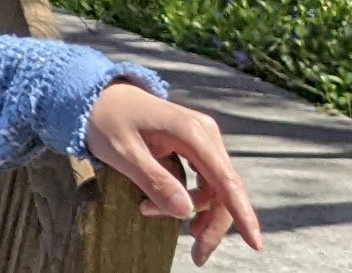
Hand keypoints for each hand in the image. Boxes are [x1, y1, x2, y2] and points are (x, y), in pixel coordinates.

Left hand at [84, 79, 264, 263]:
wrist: (96, 95)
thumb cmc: (106, 120)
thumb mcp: (123, 153)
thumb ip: (155, 181)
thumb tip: (185, 212)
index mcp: (192, 133)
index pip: (226, 181)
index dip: (242, 214)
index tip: (255, 244)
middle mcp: (205, 134)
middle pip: (224, 190)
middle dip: (212, 223)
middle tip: (197, 255)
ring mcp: (202, 139)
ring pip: (214, 188)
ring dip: (192, 209)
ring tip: (148, 211)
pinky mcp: (195, 146)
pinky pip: (202, 180)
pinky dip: (186, 197)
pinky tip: (159, 205)